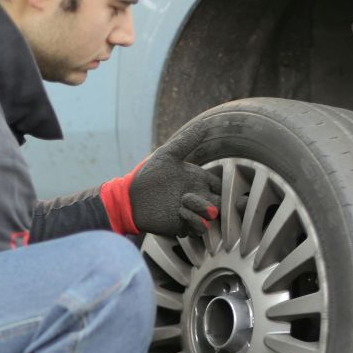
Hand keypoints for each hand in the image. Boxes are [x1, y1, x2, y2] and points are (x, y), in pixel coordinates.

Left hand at [128, 123, 221, 237]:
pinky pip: (199, 228)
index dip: (223, 185)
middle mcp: (198, 197)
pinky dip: (194, 220)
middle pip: (221, 203)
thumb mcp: (167, 155)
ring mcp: (191, 212)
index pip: (221, 185)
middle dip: (217, 201)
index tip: (211, 183)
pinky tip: (180, 212)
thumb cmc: (148, 175)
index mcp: (198, 180)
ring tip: (184, 200)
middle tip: (195, 193)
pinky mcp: (183, 226)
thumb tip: (205, 124)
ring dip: (203, 209)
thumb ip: (186, 141)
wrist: (130, 198)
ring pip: (212, 216)